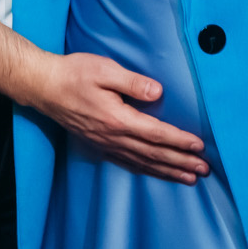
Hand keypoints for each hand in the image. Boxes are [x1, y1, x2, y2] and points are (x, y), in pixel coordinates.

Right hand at [20, 51, 209, 183]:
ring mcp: (105, 144)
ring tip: (189, 178)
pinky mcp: (99, 145)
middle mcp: (113, 137)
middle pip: (154, 154)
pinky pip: (127, 163)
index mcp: (118, 118)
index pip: (156, 133)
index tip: (199, 146)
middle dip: (180, 162)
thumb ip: (133, 82)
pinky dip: (146, 170)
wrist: (44, 87)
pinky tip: (157, 173)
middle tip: (203, 170)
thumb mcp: (105, 69)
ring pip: (142, 162)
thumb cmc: (74, 74)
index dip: (179, 141)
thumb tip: (158, 92)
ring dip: (168, 171)